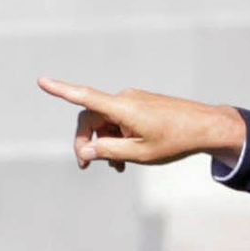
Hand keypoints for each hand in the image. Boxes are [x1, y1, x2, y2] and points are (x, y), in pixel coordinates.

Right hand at [37, 78, 246, 173]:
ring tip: (117, 168)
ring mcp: (133, 101)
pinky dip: (118, 138)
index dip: (62, 91)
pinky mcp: (141, 106)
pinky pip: (120, 121)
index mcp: (122, 108)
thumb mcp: (140, 153)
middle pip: (92, 118)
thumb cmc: (175, 141)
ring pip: (107, 122)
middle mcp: (124, 99)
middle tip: (86, 166)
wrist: (207, 128)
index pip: (85, 98)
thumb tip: (84, 151)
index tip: (42, 82)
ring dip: (105, 144)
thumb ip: (108, 152)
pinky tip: (126, 158)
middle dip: (86, 142)